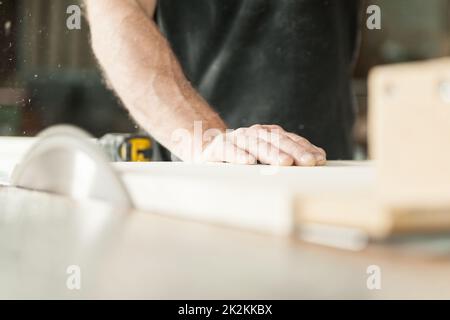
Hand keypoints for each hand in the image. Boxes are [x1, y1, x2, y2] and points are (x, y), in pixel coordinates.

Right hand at [199, 124, 325, 165]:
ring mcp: (235, 140)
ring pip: (255, 144)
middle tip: (309, 162)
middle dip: (294, 150)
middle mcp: (252, 134)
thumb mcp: (264, 154)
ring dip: (271, 153)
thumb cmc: (241, 156)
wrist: (206, 151)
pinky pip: (228, 151)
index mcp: (266, 134)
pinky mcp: (217, 148)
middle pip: (275, 140)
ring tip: (285, 163)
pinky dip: (238, 156)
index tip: (319, 159)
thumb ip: (287, 153)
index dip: (304, 148)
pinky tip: (248, 162)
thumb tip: (319, 157)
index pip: (288, 139)